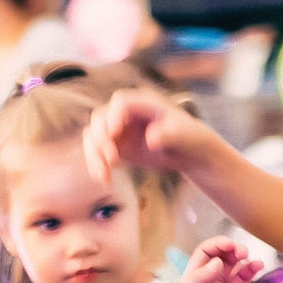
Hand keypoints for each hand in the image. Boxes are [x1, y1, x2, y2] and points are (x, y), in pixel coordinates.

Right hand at [84, 87, 211, 183]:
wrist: (187, 152)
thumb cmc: (189, 137)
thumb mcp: (182, 135)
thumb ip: (168, 134)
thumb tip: (151, 139)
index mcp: (143, 102)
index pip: (121, 102)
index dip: (114, 116)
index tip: (115, 133)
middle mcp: (126, 113)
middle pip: (101, 118)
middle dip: (102, 138)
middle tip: (113, 159)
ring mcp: (117, 129)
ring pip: (93, 136)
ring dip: (94, 155)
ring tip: (105, 175)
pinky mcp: (114, 145)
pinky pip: (96, 152)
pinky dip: (96, 165)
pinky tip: (104, 179)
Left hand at [164, 237, 271, 282]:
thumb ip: (199, 279)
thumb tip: (219, 262)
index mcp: (195, 282)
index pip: (208, 254)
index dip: (219, 245)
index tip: (231, 246)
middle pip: (227, 262)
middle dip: (237, 253)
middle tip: (243, 253)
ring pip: (244, 278)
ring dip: (252, 268)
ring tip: (257, 265)